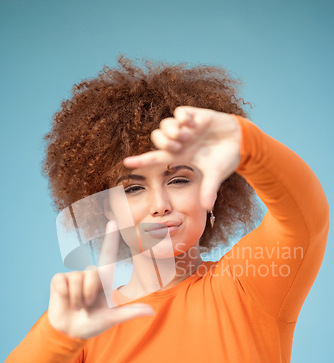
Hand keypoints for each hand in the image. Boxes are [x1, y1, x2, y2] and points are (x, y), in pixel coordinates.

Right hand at [47, 221, 154, 339]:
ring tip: (77, 306)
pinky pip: (63, 282)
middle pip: (92, 273)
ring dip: (78, 297)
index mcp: (103, 280)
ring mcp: (73, 277)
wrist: (70, 332)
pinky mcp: (58, 280)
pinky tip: (66, 301)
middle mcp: (89, 275)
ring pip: (78, 279)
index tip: (113, 222)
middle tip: (87, 307)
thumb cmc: (92, 323)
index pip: (107, 254)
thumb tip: (152, 311)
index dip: (110, 238)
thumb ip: (130, 313)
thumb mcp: (112, 318)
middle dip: (90, 293)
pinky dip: (66, 295)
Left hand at [123, 106, 241, 209]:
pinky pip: (179, 111)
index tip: (126, 163)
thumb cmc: (226, 159)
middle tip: (180, 146)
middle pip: (156, 137)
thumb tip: (207, 208)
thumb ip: (209, 189)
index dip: (140, 160)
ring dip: (174, 131)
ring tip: (189, 135)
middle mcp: (179, 142)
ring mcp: (186, 128)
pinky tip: (194, 123)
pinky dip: (183, 117)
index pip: (155, 158)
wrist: (242, 142)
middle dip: (164, 142)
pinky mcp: (195, 115)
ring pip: (165, 124)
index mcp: (180, 157)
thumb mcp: (216, 175)